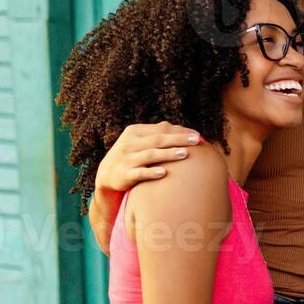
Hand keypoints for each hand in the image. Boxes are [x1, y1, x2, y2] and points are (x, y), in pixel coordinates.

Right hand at [89, 122, 200, 252]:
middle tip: (197, 140)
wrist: (106, 175)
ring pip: (151, 155)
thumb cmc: (130, 155)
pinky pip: (139, 173)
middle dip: (179, 139)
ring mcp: (126, 159)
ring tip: (185, 153)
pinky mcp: (124, 174)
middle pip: (158, 140)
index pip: (161, 129)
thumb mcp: (139, 141)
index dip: (180, 131)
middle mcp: (130, 143)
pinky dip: (151, 172)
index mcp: (134, 131)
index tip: (196, 135)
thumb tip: (182, 129)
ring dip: (168, 154)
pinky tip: (164, 173)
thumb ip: (157, 134)